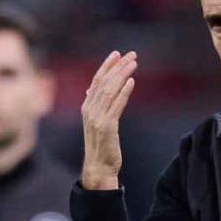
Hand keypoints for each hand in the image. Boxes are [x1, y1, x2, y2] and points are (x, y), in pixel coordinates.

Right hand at [81, 50, 137, 189]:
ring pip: (110, 90)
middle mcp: (90, 110)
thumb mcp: (97, 122)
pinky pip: (116, 105)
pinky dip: (124, 92)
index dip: (107, 66)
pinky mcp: (107, 127)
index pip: (96, 80)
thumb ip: (96, 106)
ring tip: (134, 64)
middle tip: (131, 54)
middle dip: (118, 66)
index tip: (117, 53)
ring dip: (122, 75)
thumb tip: (92, 90)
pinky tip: (132, 82)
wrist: (99, 167)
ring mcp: (97, 118)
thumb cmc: (101, 145)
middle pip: (104, 82)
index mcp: (87, 107)